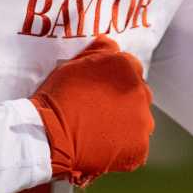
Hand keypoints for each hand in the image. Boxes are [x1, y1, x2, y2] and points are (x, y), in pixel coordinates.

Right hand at [29, 36, 153, 186]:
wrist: (49, 134)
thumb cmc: (58, 97)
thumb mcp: (74, 63)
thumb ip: (100, 50)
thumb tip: (112, 45)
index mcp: (127, 67)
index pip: (130, 71)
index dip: (114, 82)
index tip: (101, 93)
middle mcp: (141, 91)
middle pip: (138, 95)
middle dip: (123, 101)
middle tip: (99, 112)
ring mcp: (142, 120)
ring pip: (139, 120)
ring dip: (126, 123)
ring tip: (101, 131)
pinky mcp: (139, 146)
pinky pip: (136, 145)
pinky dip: (124, 147)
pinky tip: (104, 147)